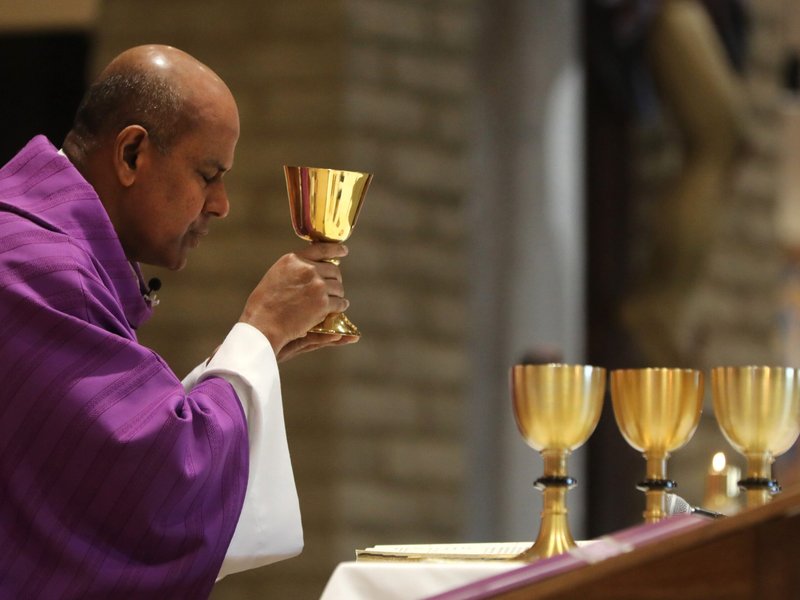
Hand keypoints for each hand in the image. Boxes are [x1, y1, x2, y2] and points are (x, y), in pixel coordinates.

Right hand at [238, 243, 357, 357]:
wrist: (263, 324)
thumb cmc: (265, 303)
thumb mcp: (276, 275)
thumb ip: (294, 269)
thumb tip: (311, 267)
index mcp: (294, 260)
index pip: (321, 249)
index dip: (336, 249)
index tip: (343, 251)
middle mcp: (308, 269)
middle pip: (333, 270)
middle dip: (335, 279)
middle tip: (333, 287)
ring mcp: (317, 286)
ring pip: (338, 287)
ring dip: (337, 294)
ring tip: (334, 300)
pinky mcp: (323, 304)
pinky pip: (340, 303)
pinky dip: (340, 306)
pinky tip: (338, 308)